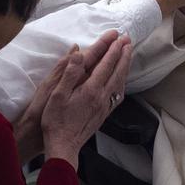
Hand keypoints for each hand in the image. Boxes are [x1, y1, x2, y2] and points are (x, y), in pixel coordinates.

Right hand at [12, 30, 122, 163]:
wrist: (63, 146)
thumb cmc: (56, 121)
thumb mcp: (57, 95)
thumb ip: (69, 73)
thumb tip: (79, 53)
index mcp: (91, 90)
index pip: (106, 65)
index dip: (113, 50)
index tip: (119, 37)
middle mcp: (102, 97)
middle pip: (118, 72)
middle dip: (124, 55)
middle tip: (129, 41)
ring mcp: (105, 107)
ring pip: (120, 83)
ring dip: (125, 67)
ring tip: (128, 55)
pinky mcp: (104, 114)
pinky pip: (118, 94)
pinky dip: (122, 82)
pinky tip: (121, 81)